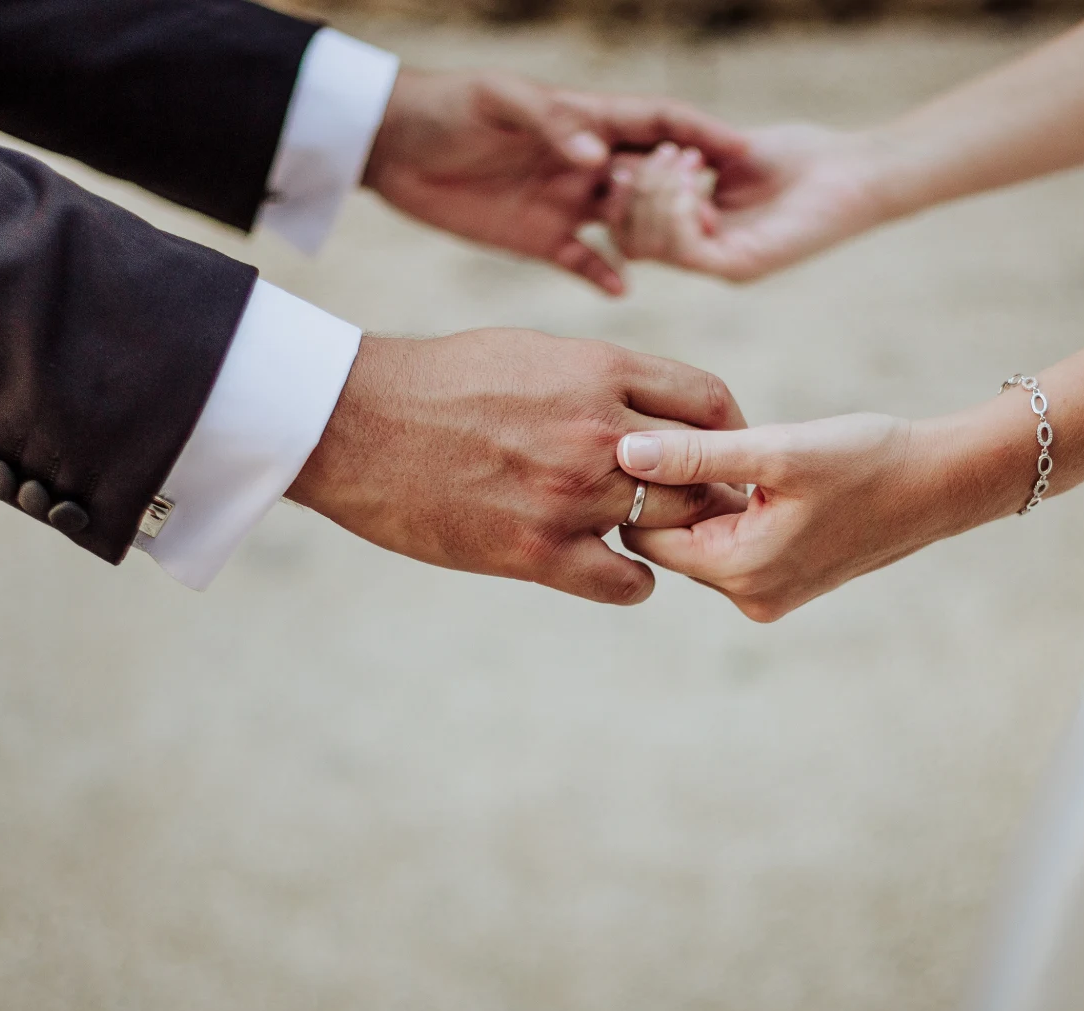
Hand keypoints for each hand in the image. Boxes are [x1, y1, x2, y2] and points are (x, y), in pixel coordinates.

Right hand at [287, 330, 747, 604]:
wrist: (355, 423)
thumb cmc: (439, 383)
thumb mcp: (534, 353)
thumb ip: (601, 379)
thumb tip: (652, 409)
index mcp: (599, 371)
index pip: (709, 401)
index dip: (727, 432)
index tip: (720, 453)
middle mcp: (598, 431)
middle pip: (702, 469)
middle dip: (702, 489)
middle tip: (687, 506)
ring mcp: (570, 494)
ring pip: (669, 526)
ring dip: (661, 533)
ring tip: (634, 531)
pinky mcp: (536, 551)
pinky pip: (627, 583)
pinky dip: (628, 580)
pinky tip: (606, 567)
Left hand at [363, 69, 748, 294]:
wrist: (392, 143)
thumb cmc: (448, 106)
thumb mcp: (499, 102)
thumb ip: (552, 123)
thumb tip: (601, 154)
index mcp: (587, 119)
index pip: (658, 122)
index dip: (703, 131)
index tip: (746, 149)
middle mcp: (587, 161)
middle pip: (655, 177)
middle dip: (692, 194)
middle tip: (725, 219)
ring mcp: (567, 201)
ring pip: (630, 223)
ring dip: (658, 239)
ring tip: (689, 259)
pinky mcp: (540, 237)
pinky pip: (586, 262)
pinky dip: (607, 276)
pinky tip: (624, 293)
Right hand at [601, 125, 891, 283]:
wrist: (856, 170)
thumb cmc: (803, 156)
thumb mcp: (728, 149)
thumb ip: (685, 155)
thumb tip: (633, 153)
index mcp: (698, 227)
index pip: (630, 226)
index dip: (626, 187)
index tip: (653, 148)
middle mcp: (705, 252)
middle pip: (630, 241)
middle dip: (635, 190)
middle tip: (671, 154)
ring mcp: (721, 263)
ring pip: (647, 246)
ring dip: (655, 195)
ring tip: (687, 161)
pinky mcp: (741, 266)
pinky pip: (683, 251)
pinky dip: (678, 210)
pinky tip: (698, 180)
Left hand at [613, 408, 1028, 620]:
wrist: (942, 483)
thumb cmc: (868, 461)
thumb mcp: (778, 451)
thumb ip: (697, 454)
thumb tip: (625, 451)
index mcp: (740, 571)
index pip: (648, 536)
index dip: (643, 487)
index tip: (657, 441)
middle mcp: (750, 595)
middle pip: (673, 542)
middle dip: (675, 493)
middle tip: (698, 439)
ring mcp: (770, 592)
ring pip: (704, 539)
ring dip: (708, 497)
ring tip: (738, 453)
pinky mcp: (789, 578)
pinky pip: (737, 543)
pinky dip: (736, 508)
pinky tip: (763, 473)